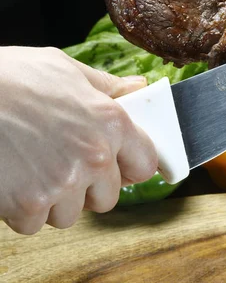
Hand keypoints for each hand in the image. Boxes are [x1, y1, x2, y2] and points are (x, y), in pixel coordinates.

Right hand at [0, 46, 157, 233]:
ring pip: (72, 214)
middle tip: (65, 164)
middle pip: (109, 197)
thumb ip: (106, 87)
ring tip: (34, 168)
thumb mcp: (64, 69)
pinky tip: (14, 180)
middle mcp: (94, 156)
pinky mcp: (29, 205)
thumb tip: (137, 89)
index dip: (132, 167)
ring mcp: (63, 183)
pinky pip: (38, 223)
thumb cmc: (10, 77)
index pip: (146, 165)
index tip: (120, 167)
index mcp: (111, 122)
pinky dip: (24, 211)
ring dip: (56, 200)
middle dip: (90, 187)